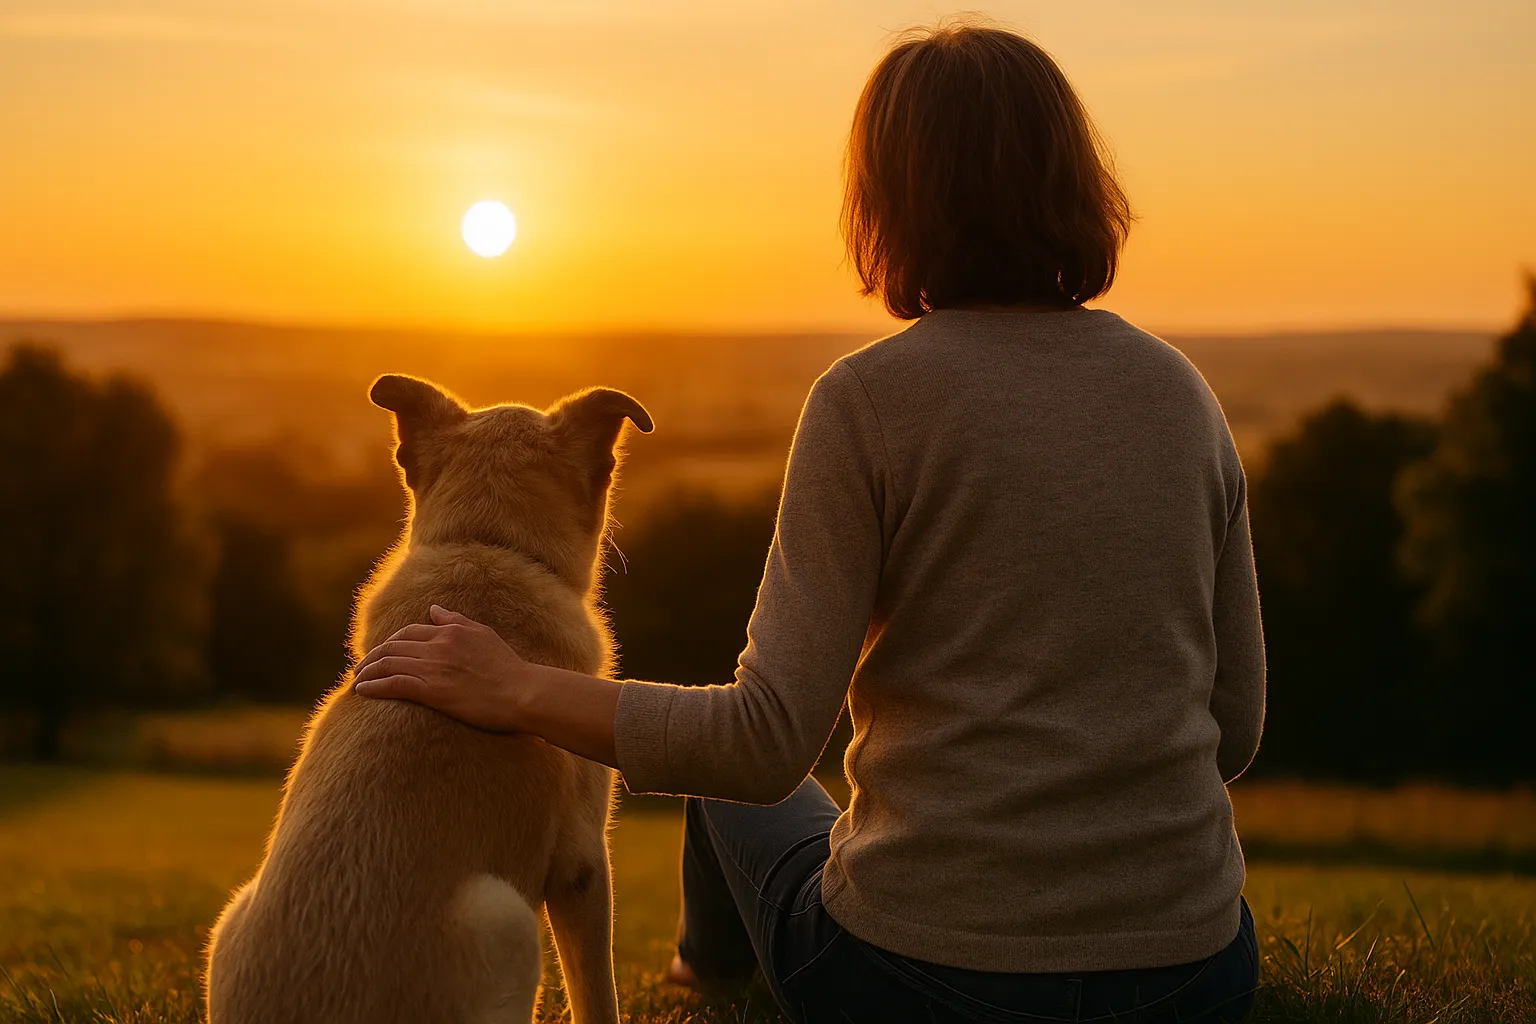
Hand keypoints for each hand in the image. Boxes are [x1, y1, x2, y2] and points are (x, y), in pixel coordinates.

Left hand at [352, 605, 536, 732]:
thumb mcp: (484, 635)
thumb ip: (456, 621)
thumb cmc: (508, 668)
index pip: (410, 632)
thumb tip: (434, 609)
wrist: (522, 692)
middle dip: (372, 657)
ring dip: (367, 672)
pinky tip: (362, 691)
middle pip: (393, 646)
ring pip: (388, 663)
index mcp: (451, 631)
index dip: (390, 642)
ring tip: (356, 681)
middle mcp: (438, 645)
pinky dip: (374, 686)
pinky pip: (393, 684)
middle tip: (360, 668)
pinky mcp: (431, 690)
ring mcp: (434, 667)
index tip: (381, 654)